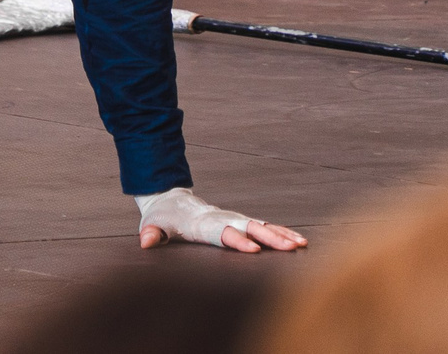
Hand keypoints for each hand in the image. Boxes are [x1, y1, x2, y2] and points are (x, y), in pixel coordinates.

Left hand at [135, 187, 305, 254]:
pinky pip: (262, 226)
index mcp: (203, 223)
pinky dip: (280, 232)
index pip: (223, 233)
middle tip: (292, 248)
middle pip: (249, 228)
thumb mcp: (153, 224)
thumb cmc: (163, 216)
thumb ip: (151, 233)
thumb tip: (145, 241)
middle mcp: (222, 218)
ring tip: (302, 244)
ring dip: (281, 234)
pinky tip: (297, 241)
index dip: (238, 241)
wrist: (170, 198)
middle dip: (270, 238)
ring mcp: (232, 218)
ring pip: (261, 225)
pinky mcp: (238, 221)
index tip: (254, 250)